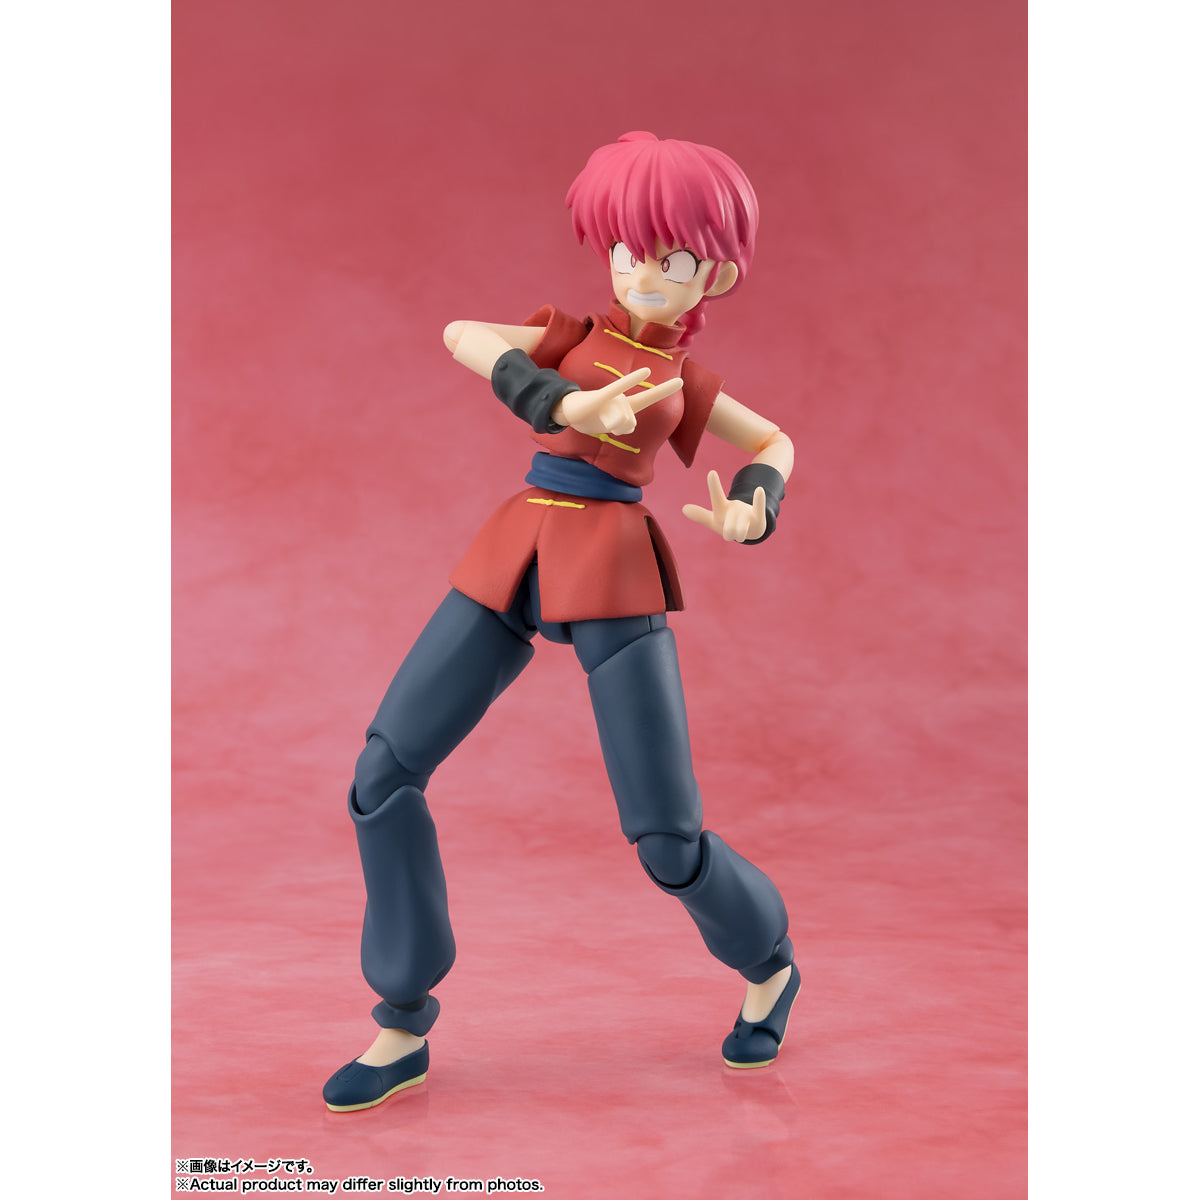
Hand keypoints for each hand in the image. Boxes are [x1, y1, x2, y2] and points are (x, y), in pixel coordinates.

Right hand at [555, 369, 682, 435]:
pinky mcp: (600, 397)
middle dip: (617, 429)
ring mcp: (611, 398)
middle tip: (602, 423)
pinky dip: (632, 380)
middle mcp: (621, 399)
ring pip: (621, 421)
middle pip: (630, 423)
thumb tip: (629, 424)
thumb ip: (624, 425)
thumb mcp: (610, 426)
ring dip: (608, 426)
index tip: (681, 381)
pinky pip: (618, 388)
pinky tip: (647, 371)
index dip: (664, 390)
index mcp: (625, 405)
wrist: (566, 411)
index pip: (649, 398)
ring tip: (596, 419)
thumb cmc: (591, 417)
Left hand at [683, 469, 767, 541]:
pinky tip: (759, 489)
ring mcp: (746, 511)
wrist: (752, 528)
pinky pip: (758, 507)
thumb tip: (683, 508)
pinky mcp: (758, 516)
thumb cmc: (729, 523)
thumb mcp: (714, 520)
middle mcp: (734, 506)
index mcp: (722, 507)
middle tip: (732, 531)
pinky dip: (759, 500)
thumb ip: (700, 515)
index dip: (714, 486)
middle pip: (727, 531)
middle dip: (729, 535)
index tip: (711, 472)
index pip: (716, 497)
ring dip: (739, 536)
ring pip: (738, 533)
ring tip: (742, 530)